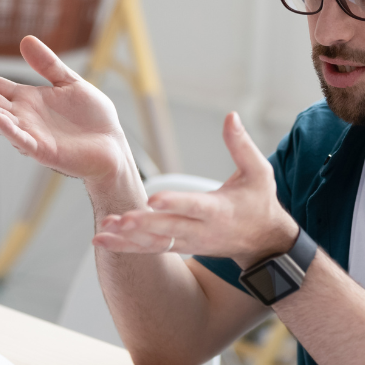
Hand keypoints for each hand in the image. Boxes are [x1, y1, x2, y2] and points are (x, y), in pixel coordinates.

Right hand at [0, 36, 133, 185]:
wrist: (113, 146)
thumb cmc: (93, 119)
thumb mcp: (70, 83)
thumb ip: (48, 65)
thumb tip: (25, 39)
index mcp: (29, 100)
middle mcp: (24, 117)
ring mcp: (31, 134)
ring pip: (0, 119)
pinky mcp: (44, 151)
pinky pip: (23, 140)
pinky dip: (10, 130)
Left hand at [93, 112, 298, 267]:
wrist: (263, 242)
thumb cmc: (260, 202)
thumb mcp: (259, 173)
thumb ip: (241, 145)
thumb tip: (230, 116)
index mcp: (220, 210)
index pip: (194, 205)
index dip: (175, 203)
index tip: (153, 198)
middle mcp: (202, 229)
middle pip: (169, 228)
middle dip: (143, 225)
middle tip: (120, 218)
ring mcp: (189, 242)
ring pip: (155, 243)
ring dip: (128, 238)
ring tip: (103, 230)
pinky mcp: (180, 247)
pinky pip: (150, 249)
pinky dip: (125, 246)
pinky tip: (101, 239)